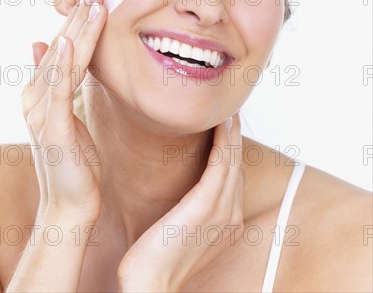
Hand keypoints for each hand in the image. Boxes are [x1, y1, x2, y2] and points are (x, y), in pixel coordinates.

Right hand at [21, 0, 107, 222]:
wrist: (71, 203)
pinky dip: (59, 65)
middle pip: (62, 48)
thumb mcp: (65, 113)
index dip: (78, 20)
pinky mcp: (52, 129)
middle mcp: (36, 96)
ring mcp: (41, 112)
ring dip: (76, 31)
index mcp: (42, 91)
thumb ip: (54, 80)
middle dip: (80, 16)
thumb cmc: (73, 159)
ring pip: (61, 62)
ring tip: (92, 3)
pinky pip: (56, 91)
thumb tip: (42, 42)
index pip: (63, 48)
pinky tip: (65, 42)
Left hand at [117, 114, 244, 291]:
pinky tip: (222, 124)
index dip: (233, 151)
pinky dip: (224, 141)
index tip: (228, 128)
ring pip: (233, 162)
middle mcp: (231, 216)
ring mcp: (222, 211)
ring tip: (229, 112)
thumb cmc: (157, 258)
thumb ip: (191, 210)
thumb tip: (185, 192)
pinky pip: (221, 165)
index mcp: (227, 222)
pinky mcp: (206, 205)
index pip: (234, 178)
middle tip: (233, 112)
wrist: (150, 284)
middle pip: (238, 167)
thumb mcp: (181, 230)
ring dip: (233, 134)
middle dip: (237, 138)